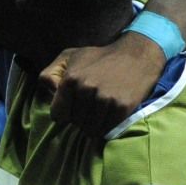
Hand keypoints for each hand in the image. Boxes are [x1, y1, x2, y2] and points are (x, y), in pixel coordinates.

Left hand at [40, 31, 164, 136]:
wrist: (136, 55)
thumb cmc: (99, 57)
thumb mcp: (68, 57)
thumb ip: (50, 74)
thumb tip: (49, 92)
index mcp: (70, 80)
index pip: (58, 114)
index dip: (64, 113)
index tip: (72, 107)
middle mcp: (86, 90)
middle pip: (75, 122)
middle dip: (80, 117)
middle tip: (90, 106)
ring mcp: (105, 99)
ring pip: (90, 129)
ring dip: (94, 123)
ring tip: (100, 110)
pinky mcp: (122, 107)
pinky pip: (107, 129)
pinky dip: (107, 126)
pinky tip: (110, 114)